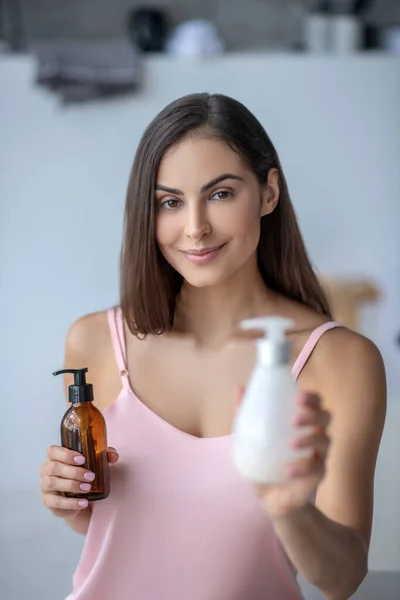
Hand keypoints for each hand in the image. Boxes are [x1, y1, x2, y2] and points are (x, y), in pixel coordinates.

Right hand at [40, 445, 118, 518]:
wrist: (77, 498)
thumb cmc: (82, 474)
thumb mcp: (94, 462)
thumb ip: (104, 455)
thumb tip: (113, 456)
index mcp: (54, 456)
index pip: (53, 451)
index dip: (66, 454)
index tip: (82, 459)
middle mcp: (46, 469)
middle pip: (54, 467)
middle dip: (74, 472)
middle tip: (91, 476)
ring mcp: (44, 486)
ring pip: (53, 483)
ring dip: (72, 485)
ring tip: (88, 488)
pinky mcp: (48, 501)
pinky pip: (56, 502)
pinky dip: (71, 503)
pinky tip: (84, 502)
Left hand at [237, 389, 330, 519]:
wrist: (271, 495)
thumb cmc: (266, 457)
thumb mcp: (253, 435)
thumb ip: (246, 412)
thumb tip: (239, 389)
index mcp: (303, 421)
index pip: (315, 403)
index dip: (311, 398)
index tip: (298, 396)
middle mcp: (315, 434)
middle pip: (325, 418)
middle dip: (313, 415)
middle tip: (293, 420)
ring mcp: (319, 455)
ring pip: (324, 441)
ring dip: (309, 440)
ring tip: (291, 444)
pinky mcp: (317, 476)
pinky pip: (317, 470)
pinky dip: (302, 470)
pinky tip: (288, 471)